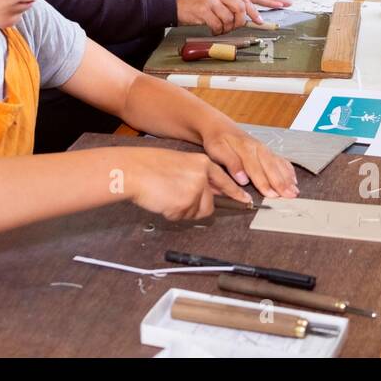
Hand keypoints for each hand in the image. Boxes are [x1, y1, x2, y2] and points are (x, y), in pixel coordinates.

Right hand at [123, 148, 249, 221]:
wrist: (134, 170)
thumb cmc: (149, 166)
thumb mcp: (180, 164)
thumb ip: (196, 176)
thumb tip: (207, 194)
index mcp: (202, 163)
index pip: (225, 181)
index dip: (236, 193)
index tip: (246, 201)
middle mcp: (203, 176)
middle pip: (209, 204)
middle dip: (194, 207)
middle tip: (175, 199)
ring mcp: (195, 190)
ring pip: (195, 213)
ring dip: (181, 210)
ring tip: (166, 195)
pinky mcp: (186, 203)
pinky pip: (182, 217)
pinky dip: (171, 213)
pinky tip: (162, 199)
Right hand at [176, 0, 290, 33]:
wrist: (173, 3)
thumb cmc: (194, 4)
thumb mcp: (213, 0)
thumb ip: (228, 5)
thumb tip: (244, 17)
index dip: (258, 8)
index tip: (265, 17)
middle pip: (241, 8)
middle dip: (242, 21)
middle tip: (237, 27)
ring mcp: (212, 0)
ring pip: (230, 19)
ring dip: (226, 28)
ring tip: (219, 28)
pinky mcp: (204, 10)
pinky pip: (217, 25)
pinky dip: (216, 30)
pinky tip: (212, 29)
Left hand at [200, 119, 298, 199]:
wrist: (219, 125)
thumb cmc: (217, 140)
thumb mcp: (217, 150)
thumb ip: (230, 163)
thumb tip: (242, 179)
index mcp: (245, 148)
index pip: (256, 169)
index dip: (263, 183)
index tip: (270, 195)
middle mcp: (258, 148)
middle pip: (271, 167)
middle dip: (281, 183)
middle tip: (289, 196)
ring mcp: (264, 149)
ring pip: (278, 164)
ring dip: (287, 178)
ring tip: (294, 192)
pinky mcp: (267, 151)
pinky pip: (281, 160)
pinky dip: (288, 170)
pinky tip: (293, 180)